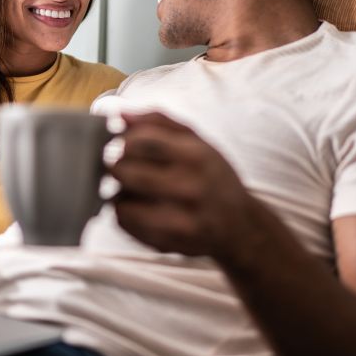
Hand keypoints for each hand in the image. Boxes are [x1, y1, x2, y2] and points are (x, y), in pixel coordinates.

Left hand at [108, 112, 249, 260]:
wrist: (240, 227)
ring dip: (117, 190)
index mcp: (197, 156)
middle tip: (120, 165)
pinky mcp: (167, 243)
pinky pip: (124, 222)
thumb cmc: (212, 176)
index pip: (140, 140)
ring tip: (131, 187)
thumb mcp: (197, 141)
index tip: (121, 142)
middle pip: (124, 170)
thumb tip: (119, 112)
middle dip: (115, 165)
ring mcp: (179, 219)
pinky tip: (138, 206)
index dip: (122, 139)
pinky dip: (123, 211)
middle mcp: (190, 188)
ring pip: (119, 199)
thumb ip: (158, 121)